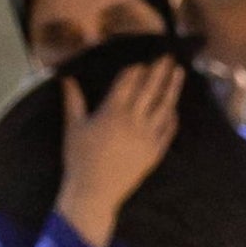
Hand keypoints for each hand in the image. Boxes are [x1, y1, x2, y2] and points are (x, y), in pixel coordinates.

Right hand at [55, 62, 180, 246]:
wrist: (96, 191)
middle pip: (150, 91)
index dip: (136, 71)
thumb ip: (73, 101)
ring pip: (164, 108)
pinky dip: (172, 118)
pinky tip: (175, 109)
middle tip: (169, 56)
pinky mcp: (155, 153)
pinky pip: (168, 131)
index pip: (128, 85)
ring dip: (172, 89)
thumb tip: (66, 78)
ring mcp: (147, 138)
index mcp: (112, 113)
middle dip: (160, 72)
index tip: (144, 59)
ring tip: (179, 73)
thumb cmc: (79, 158)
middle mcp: (133, 123)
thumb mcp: (73, 126)